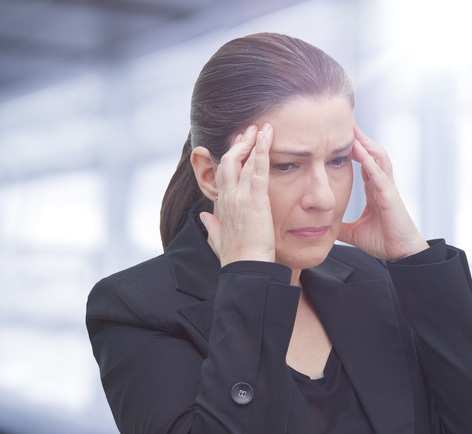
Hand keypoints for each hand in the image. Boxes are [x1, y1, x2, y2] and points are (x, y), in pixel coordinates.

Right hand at [200, 124, 275, 266]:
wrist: (245, 269)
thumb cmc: (236, 258)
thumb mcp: (218, 240)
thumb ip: (211, 226)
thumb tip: (204, 217)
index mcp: (221, 206)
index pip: (222, 174)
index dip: (230, 158)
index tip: (237, 146)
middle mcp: (227, 197)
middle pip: (228, 162)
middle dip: (239, 144)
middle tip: (249, 130)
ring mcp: (239, 197)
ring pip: (242, 161)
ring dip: (252, 142)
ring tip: (262, 127)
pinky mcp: (254, 199)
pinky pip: (258, 169)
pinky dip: (263, 150)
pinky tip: (267, 136)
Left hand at [338, 125, 428, 260]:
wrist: (402, 254)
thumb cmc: (383, 241)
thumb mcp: (354, 232)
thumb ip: (341, 226)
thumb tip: (324, 226)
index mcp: (375, 190)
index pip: (364, 163)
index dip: (354, 149)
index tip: (339, 136)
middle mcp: (382, 185)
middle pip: (372, 154)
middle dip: (360, 139)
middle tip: (345, 123)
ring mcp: (388, 188)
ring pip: (378, 158)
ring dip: (366, 144)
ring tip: (353, 130)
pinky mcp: (390, 196)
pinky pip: (379, 174)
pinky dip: (370, 161)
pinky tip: (360, 150)